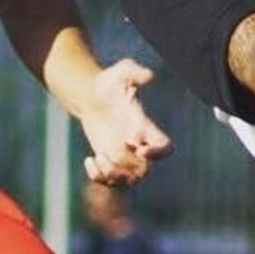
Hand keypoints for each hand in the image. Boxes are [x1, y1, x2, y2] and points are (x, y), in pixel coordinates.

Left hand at [79, 58, 172, 185]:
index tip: (136, 146)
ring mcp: (124, 155)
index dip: (157, 153)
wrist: (91, 95)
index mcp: (144, 127)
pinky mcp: (109, 160)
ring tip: (98, 158)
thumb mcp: (119, 73)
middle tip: (109, 151)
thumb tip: (149, 75)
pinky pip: (110, 182)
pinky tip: (89, 160)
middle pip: (144, 170)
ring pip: (129, 181)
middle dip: (125, 165)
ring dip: (113, 176)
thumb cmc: (108, 83)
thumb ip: (134, 71)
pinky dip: (99, 178)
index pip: (165, 147)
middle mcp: (138, 144)